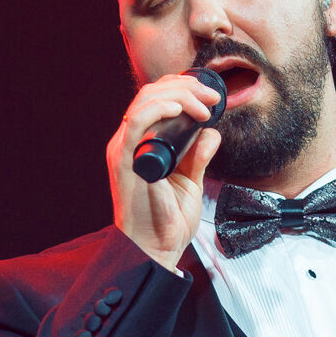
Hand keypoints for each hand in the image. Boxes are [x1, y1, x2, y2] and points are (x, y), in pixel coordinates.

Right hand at [108, 72, 222, 270]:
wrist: (157, 249)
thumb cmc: (168, 220)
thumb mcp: (191, 181)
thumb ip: (198, 157)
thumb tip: (211, 133)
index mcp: (142, 143)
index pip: (156, 99)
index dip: (184, 88)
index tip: (212, 97)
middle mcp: (130, 141)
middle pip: (152, 94)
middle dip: (186, 87)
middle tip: (212, 98)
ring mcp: (124, 149)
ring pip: (145, 101)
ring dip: (178, 95)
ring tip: (203, 106)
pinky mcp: (123, 160)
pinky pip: (136, 123)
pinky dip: (157, 109)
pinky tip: (178, 108)